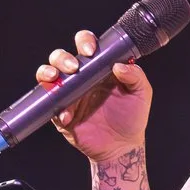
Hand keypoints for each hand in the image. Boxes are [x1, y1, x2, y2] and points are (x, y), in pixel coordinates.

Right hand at [37, 28, 150, 159]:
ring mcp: (69, 95)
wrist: (121, 147)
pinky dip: (54, 107)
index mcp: (99, 68)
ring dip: (47, 73)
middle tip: (74, 68)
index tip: (91, 52)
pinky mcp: (60, 114)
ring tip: (55, 79)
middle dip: (62, 58)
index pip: (86, 46)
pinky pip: (49, 105)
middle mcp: (81, 78)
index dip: (85, 42)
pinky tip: (67, 116)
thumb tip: (119, 64)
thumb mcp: (141, 93)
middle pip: (61, 57)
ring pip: (49, 75)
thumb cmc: (132, 118)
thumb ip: (135, 76)